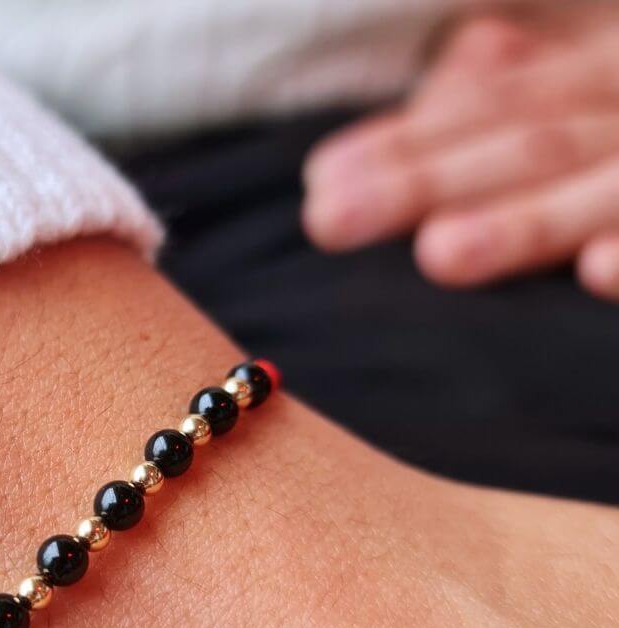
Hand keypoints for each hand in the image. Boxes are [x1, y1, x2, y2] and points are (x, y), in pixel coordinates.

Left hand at [303, 9, 618, 299]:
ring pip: (604, 188)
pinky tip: (597, 271)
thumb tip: (430, 99)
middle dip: (427, 181)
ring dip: (524, 222)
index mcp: (601, 74)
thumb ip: (517, 86)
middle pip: (527, 145)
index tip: (318, 182)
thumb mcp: (592, 83)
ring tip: (439, 253)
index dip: (405, 143)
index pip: (492, 106)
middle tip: (330, 220)